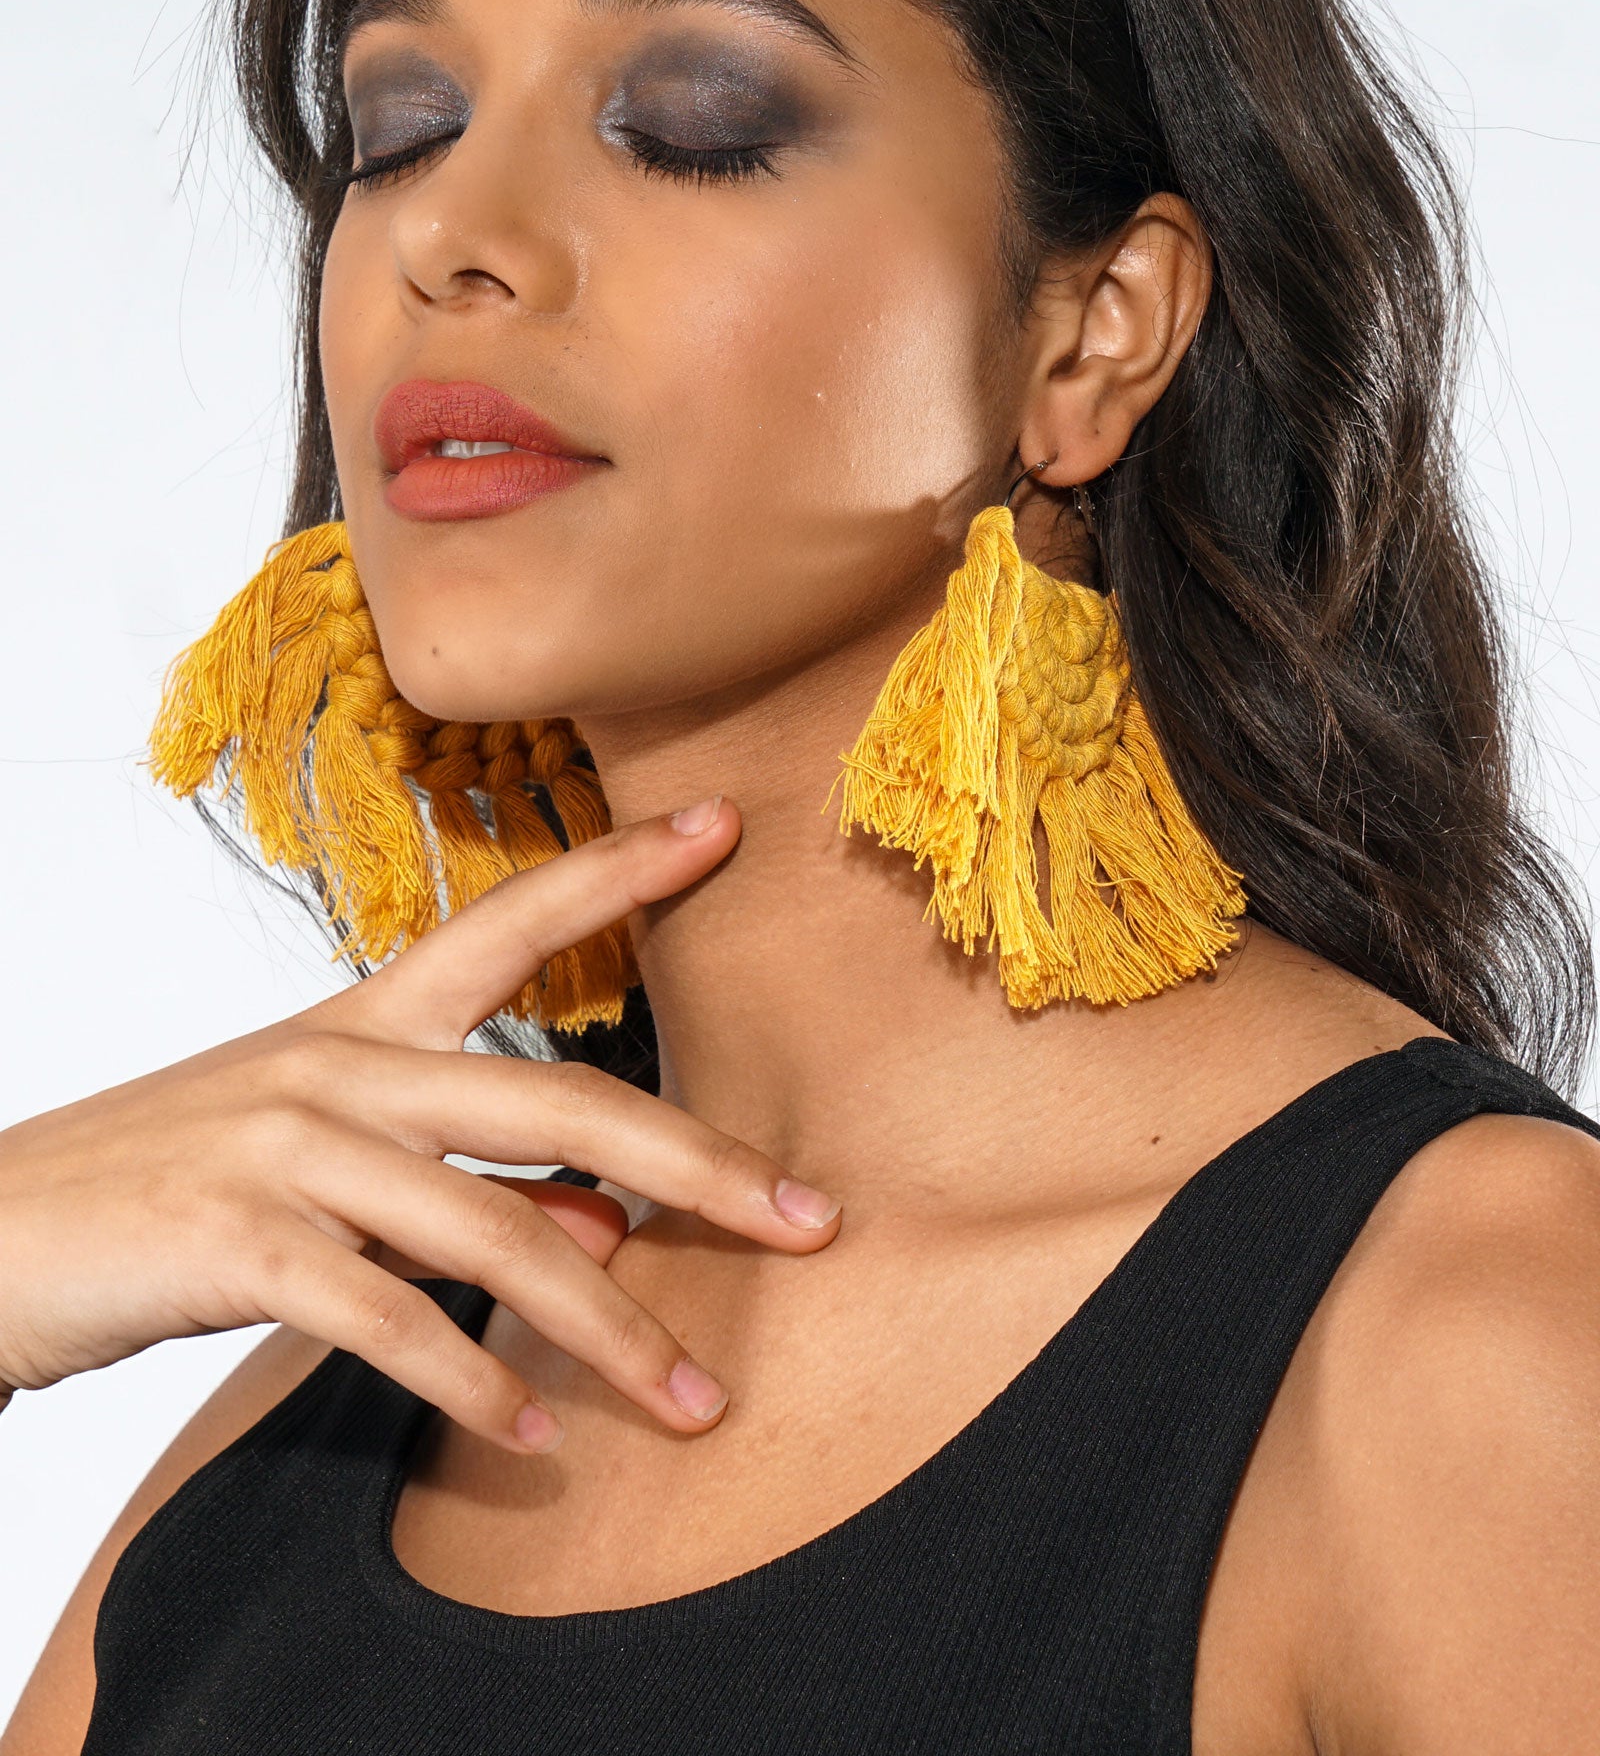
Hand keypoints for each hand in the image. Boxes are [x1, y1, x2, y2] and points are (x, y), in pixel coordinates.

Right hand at [0, 797, 840, 1451]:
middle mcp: (338, 1064)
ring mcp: (287, 1147)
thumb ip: (460, 1183)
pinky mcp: (237, 1240)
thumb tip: (604, 1232)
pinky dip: (472, 1383)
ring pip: (498, 1229)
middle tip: (812, 1217)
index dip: (620, 868)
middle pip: (559, 1099)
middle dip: (701, 1164)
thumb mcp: (318, 1161)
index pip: (510, 921)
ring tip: (694, 1399)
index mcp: (359, 1021)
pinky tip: (534, 1435)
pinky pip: (389, 1317)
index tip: (724, 824)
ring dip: (610, 1327)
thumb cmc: (165, 1190)